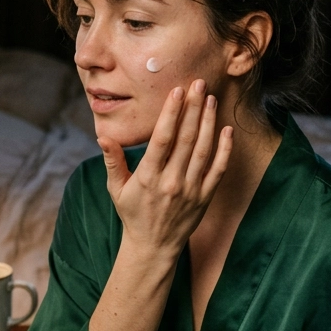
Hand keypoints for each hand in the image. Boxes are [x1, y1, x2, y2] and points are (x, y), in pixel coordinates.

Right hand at [97, 80, 232, 261]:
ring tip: (211, 99)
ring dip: (209, 122)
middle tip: (199, 84)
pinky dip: (224, 149)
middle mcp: (171, 182)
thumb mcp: (116, 189)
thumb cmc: (133, 213)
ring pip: (204, 150)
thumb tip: (103, 136)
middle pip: (186, 139)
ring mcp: (190, 190)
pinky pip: (218, 170)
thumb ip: (113, 161)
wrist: (153, 247)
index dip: (171, 113)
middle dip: (193, 109)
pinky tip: (227, 129)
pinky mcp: (205, 197)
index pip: (162, 139)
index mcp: (148, 177)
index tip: (177, 91)